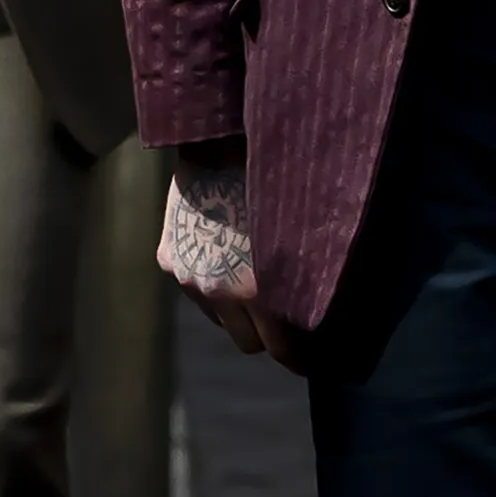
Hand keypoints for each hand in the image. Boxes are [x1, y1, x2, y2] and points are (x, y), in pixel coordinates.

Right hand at [160, 149, 298, 364]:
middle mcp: (219, 293)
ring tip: (250, 282)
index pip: (282, 351)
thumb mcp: (305, 238)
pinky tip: (223, 257)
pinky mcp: (168, 259)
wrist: (218, 141)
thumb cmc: (276, 183)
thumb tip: (327, 316)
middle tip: (283, 315)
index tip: (311, 354)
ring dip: (236, 311)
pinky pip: (195, 292)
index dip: (299, 356)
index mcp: (258, 291)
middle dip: (268, 335)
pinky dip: (211, 285)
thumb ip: (310, 284)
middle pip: (248, 343)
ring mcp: (189, 277)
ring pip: (219, 319)